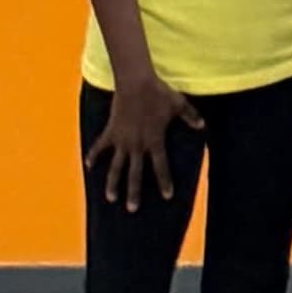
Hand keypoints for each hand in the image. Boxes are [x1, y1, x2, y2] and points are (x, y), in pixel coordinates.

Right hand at [88, 66, 197, 208]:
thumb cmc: (159, 93)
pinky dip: (93, 155)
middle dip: (134, 192)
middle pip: (135, 174)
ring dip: (113, 183)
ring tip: (111, 198)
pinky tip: (88, 166)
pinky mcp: (110, 132)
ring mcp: (122, 140)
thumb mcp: (179, 104)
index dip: (164, 181)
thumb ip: (190, 116)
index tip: (166, 196)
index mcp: (155, 141)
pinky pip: (100, 146)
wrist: (136, 83)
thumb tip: (202, 126)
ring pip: (116, 167)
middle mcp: (137, 145)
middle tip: (132, 209)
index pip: (161, 167)